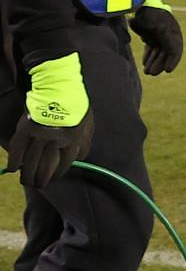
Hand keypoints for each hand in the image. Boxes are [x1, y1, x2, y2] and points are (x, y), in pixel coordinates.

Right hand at [3, 54, 93, 188]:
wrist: (59, 85)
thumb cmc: (75, 104)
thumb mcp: (88, 122)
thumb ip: (84, 141)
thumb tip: (81, 158)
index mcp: (74, 138)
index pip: (65, 163)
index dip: (58, 173)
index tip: (53, 178)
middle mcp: (56, 139)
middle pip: (46, 166)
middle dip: (41, 179)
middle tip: (38, 184)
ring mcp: (40, 135)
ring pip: (31, 161)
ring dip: (27, 174)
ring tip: (26, 181)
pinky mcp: (25, 129)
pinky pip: (18, 149)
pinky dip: (14, 160)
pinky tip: (13, 168)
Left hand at [131, 0, 183, 74]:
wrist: (140, 4)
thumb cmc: (151, 15)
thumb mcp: (161, 29)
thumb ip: (167, 42)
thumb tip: (173, 54)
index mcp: (173, 32)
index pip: (175, 49)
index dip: (173, 61)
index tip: (168, 70)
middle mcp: (168, 34)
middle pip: (166, 53)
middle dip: (160, 64)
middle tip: (152, 73)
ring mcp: (158, 34)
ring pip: (158, 52)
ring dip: (153, 62)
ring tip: (147, 72)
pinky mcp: (150, 34)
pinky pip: (151, 48)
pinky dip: (149, 56)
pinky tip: (144, 63)